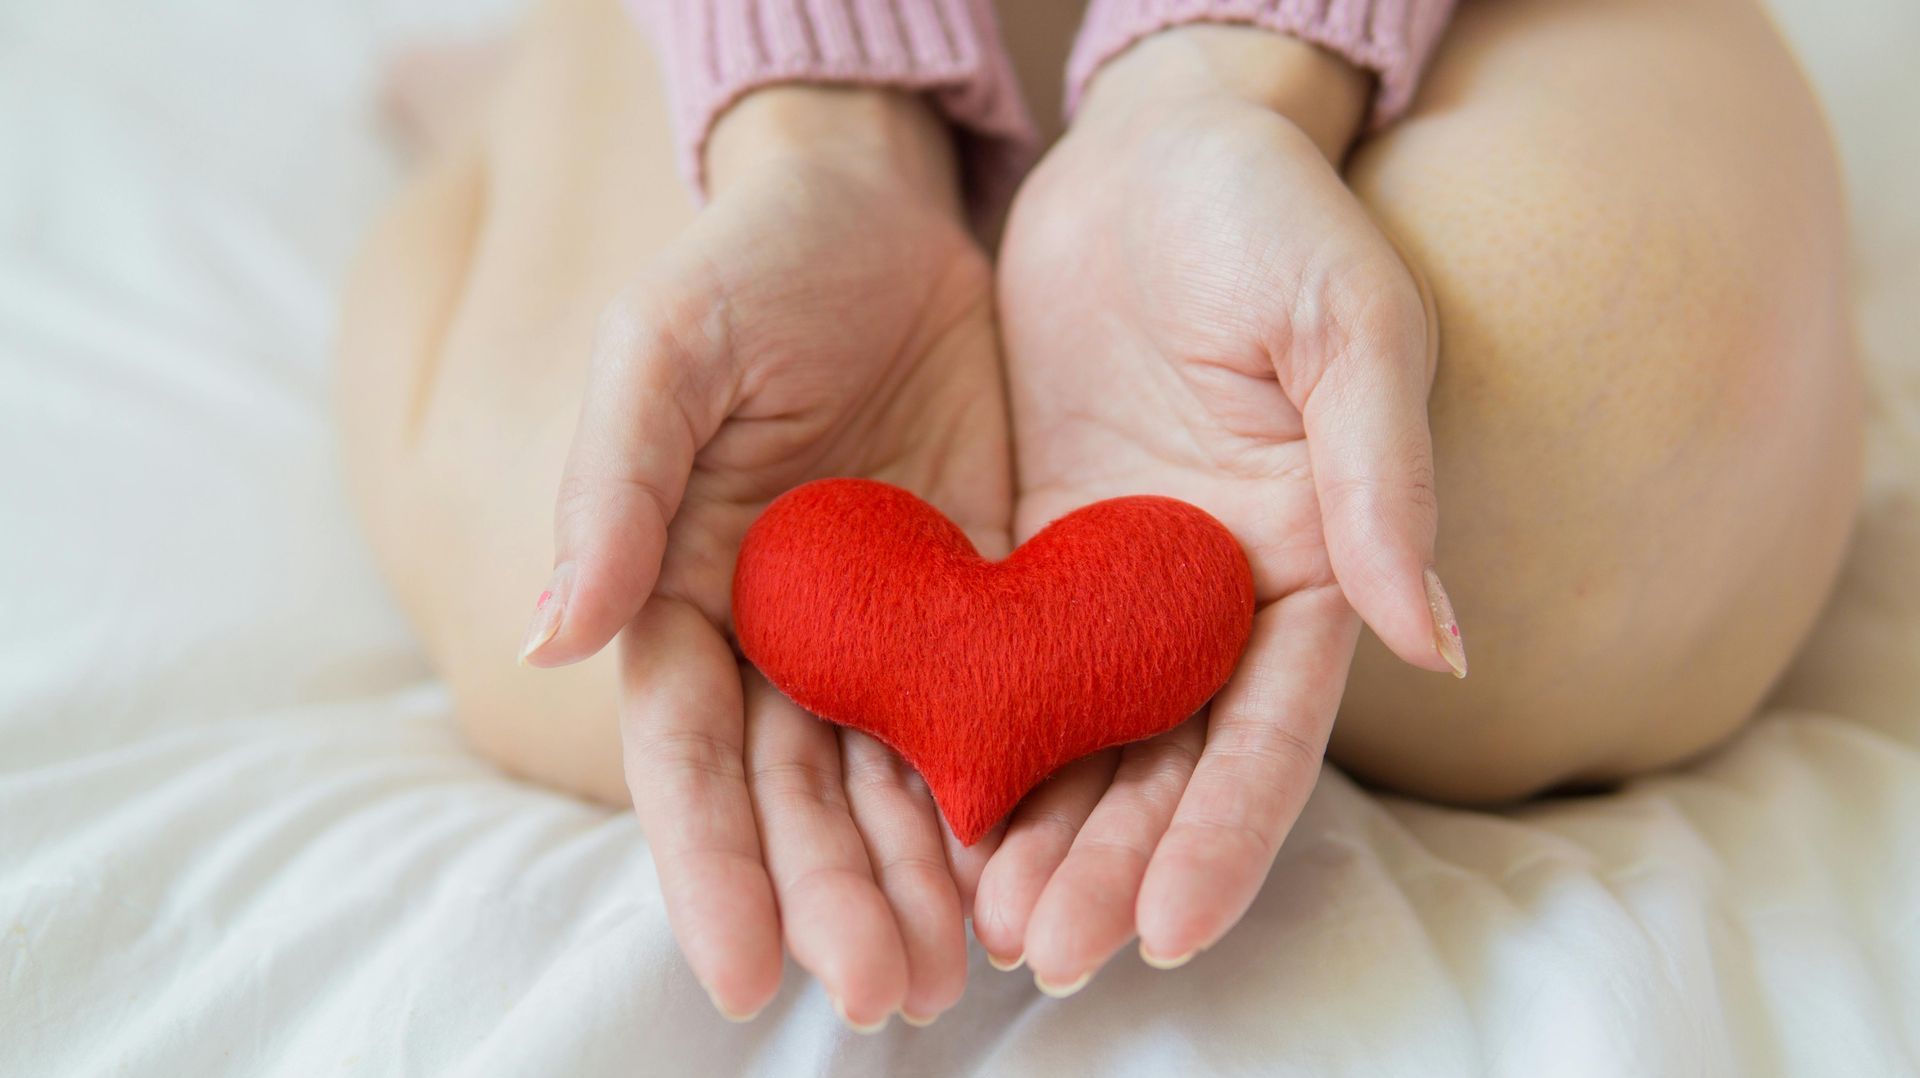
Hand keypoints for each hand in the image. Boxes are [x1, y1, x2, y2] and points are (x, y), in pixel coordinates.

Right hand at [520, 87, 1010, 1026]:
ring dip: (918, 880)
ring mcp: (880, 628)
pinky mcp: (977, 601)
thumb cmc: (748, 269)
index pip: (687, 756)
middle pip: (796, 796)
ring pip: (892, 781)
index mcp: (682, 594)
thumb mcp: (663, 352)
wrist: (878, 212)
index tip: (747, 975)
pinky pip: (988, 713)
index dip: (711, 866)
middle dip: (834, 897)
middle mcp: (778, 636)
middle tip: (886, 993)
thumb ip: (615, 487)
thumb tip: (552, 633)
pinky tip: (1027, 866)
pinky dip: (1001, 794)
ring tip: (956, 973)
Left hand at [976, 27, 1463, 988]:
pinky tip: (929, 815)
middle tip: (1045, 951)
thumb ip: (1384, 477)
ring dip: (1039, 835)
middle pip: (1166, 764)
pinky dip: (975, 743)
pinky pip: (1002, 666)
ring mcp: (1120, 585)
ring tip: (983, 926)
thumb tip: (1440, 642)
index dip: (1225, 833)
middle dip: (1113, 864)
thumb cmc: (1269, 214)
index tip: (1170, 929)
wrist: (1149, 151)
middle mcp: (1213, 599)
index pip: (1271, 731)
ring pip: (1082, 739)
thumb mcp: (1346, 323)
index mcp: (1308, 565)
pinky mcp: (1035, 554)